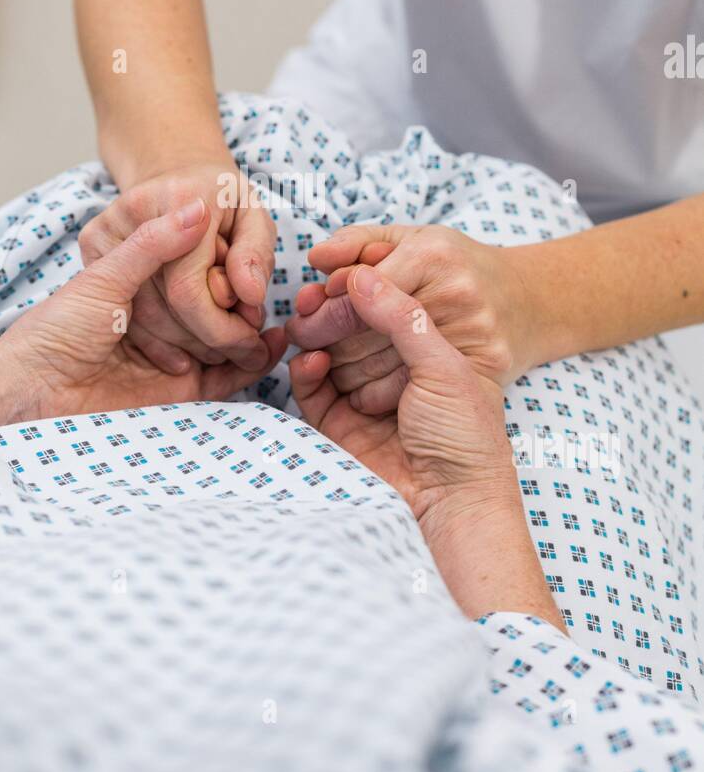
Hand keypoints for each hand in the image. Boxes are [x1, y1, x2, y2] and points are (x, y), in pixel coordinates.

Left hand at [0, 200, 285, 427]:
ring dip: (252, 331)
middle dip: (242, 302)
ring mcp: (174, 356)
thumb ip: (153, 245)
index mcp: (143, 286)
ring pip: (227, 342)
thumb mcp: (105, 277)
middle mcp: (161, 320)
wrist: (31, 391)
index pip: (197, 272)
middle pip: (217, 308)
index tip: (239, 252)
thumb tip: (199, 209)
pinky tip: (271, 346)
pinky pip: (225, 380)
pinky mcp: (181, 392)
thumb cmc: (56, 328)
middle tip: (258, 293)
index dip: (222, 267)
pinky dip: (251, 365)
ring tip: (278, 319)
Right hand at [79, 157, 276, 374]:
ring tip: (219, 349)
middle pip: (162, 309)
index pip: (188, 289)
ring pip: (141, 318)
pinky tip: (185, 351)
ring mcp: (104, 230)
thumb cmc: (222, 198)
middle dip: (207, 340)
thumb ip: (255, 255)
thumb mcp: (255, 216)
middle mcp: (131, 212)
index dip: (221, 328)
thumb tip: (250, 296)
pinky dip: (158, 342)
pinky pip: (124, 311)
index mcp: (178, 199)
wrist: (177, 172)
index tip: (250, 342)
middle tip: (242, 350)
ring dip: (185, 346)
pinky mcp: (90, 246)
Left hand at [286, 224, 537, 414]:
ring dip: (338, 368)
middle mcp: (456, 291)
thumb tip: (316, 257)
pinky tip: (360, 387)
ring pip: (374, 362)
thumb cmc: (458, 268)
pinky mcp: (481, 367)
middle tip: (303, 338)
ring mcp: (472, 331)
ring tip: (327, 362)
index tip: (304, 309)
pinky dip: (369, 394)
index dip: (322, 302)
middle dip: (320, 334)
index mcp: (433, 254)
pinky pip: (404, 390)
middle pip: (359, 325)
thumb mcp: (413, 240)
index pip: (354, 285)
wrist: (531, 302)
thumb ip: (360, 242)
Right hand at [292, 263, 562, 626]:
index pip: (385, 306)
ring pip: (326, 353)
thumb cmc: (466, 434)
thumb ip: (401, 316)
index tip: (342, 267)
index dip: (362, 286)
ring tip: (305, 319)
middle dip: (329, 308)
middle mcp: (392, 369)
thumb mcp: (442, 364)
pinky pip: (312, 391)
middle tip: (312, 291)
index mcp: (424, 350)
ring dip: (314, 334)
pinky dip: (305, 371)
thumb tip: (359, 276)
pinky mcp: (338, 426)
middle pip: (350, 327)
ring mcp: (362, 396)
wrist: (455, 503)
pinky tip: (310, 358)